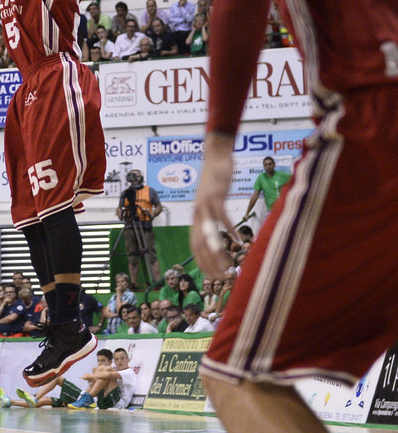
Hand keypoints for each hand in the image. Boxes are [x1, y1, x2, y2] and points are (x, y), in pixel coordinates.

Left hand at [190, 133, 242, 277]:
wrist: (215, 156)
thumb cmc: (215, 181)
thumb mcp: (213, 202)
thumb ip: (214, 216)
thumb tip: (221, 231)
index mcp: (196, 217)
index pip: (194, 245)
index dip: (201, 261)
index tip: (211, 276)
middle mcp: (197, 213)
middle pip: (199, 243)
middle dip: (209, 262)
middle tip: (221, 276)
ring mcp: (205, 204)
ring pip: (208, 232)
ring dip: (217, 250)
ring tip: (226, 265)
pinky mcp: (215, 196)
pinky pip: (222, 216)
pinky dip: (229, 229)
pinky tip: (237, 239)